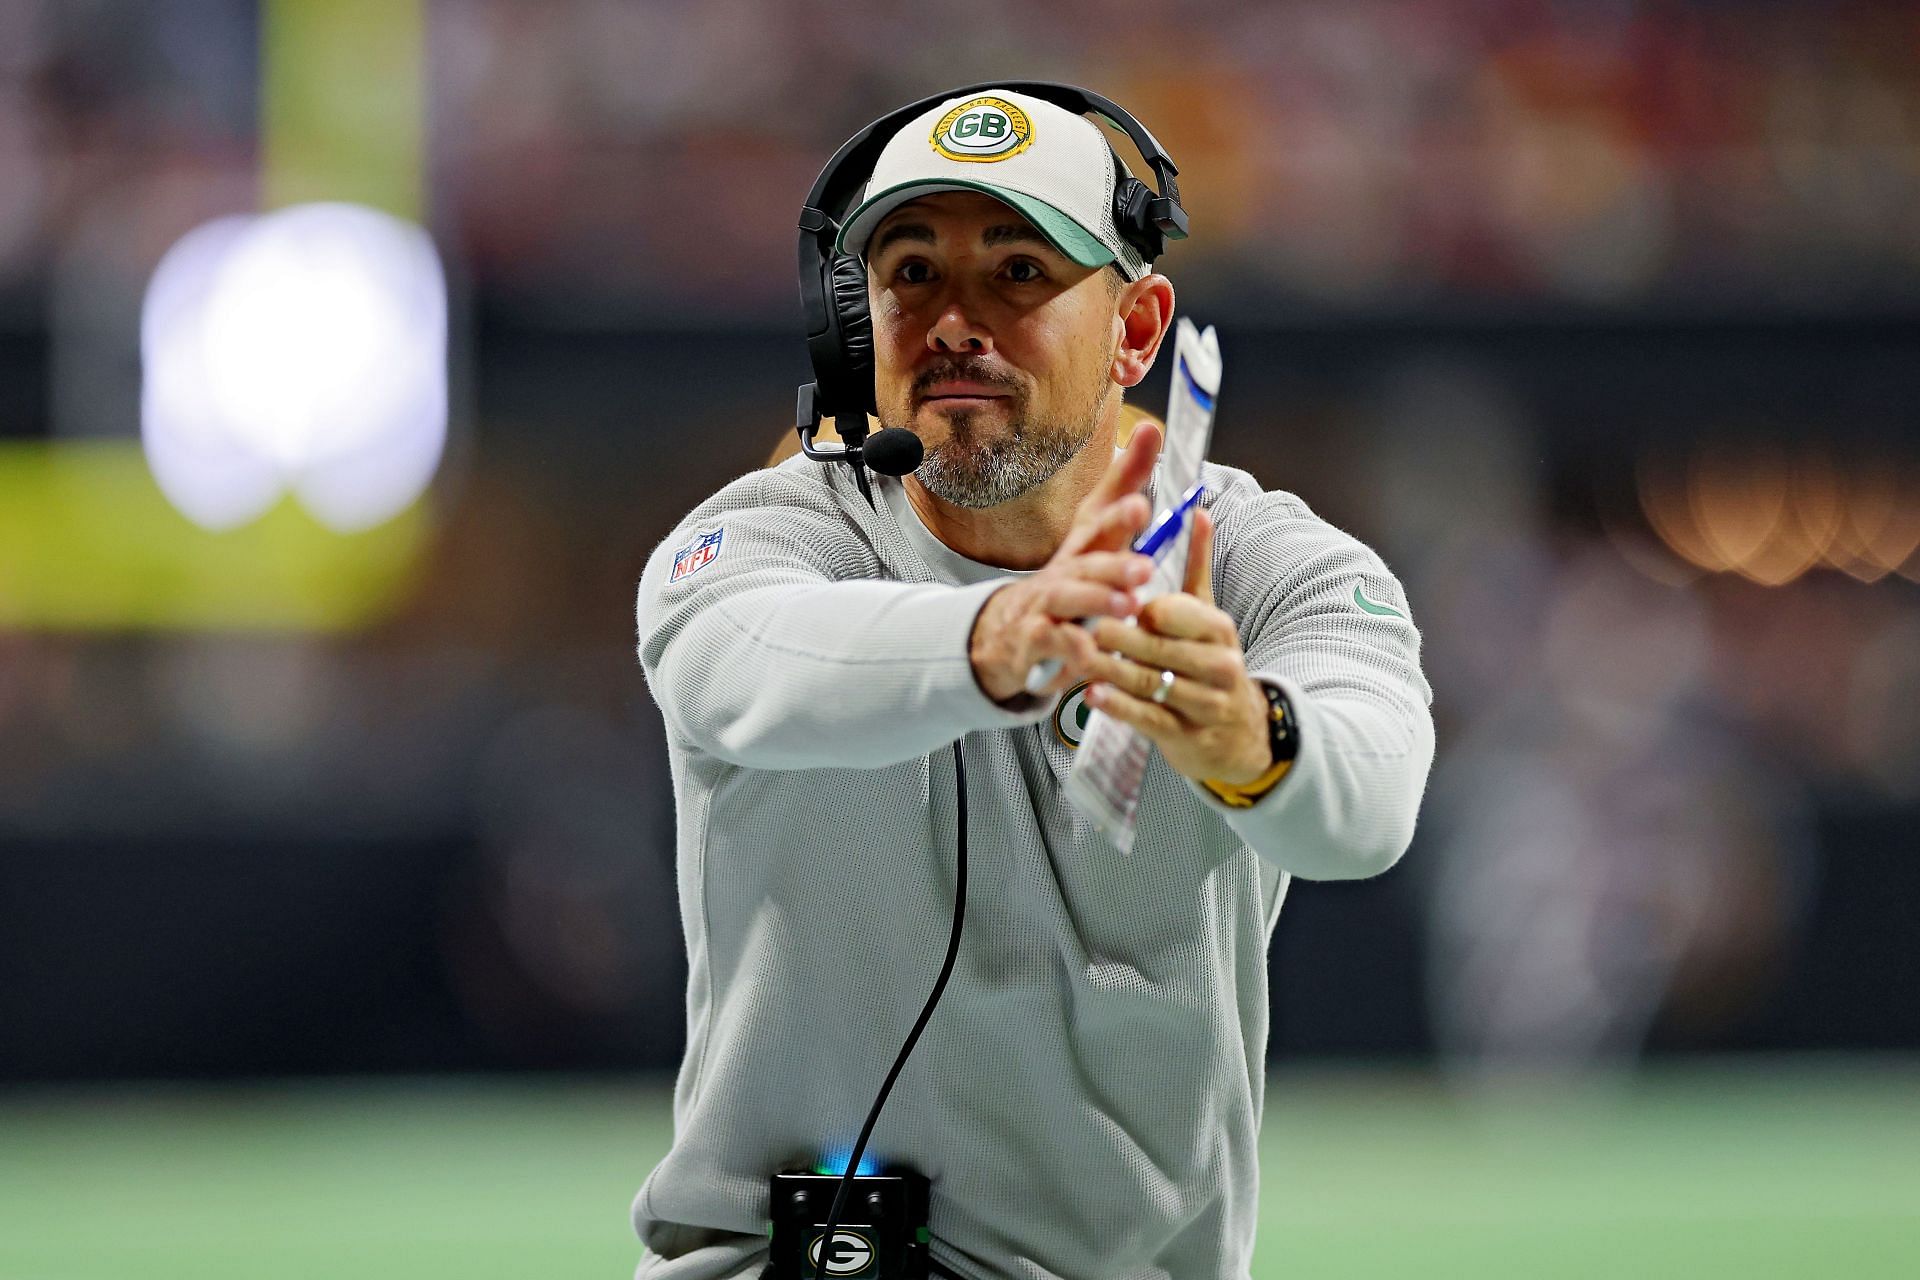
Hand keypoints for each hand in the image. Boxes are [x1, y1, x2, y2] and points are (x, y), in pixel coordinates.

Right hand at [969, 425, 1161, 702]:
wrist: (1008, 630)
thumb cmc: (1068, 578)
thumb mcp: (1098, 534)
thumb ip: (1125, 487)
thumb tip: (1151, 429)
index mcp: (1083, 546)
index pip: (1100, 522)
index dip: (1119, 512)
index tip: (1142, 504)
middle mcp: (1063, 570)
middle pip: (1085, 561)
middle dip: (1113, 562)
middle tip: (1144, 567)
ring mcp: (1044, 604)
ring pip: (1067, 599)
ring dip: (1097, 601)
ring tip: (1129, 605)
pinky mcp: (1033, 640)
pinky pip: (1052, 643)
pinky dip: (1070, 648)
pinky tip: (1092, 653)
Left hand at [1083, 508, 1272, 784]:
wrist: (1239, 734)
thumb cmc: (1211, 662)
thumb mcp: (1207, 614)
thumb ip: (1197, 565)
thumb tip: (1199, 510)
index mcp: (1218, 629)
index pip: (1175, 612)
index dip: (1141, 605)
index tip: (1110, 595)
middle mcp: (1218, 665)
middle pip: (1158, 647)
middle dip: (1119, 636)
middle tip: (1082, 624)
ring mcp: (1204, 704)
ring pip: (1149, 682)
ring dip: (1109, 668)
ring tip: (1076, 656)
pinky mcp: (1184, 735)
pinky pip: (1148, 717)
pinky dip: (1118, 706)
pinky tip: (1091, 695)